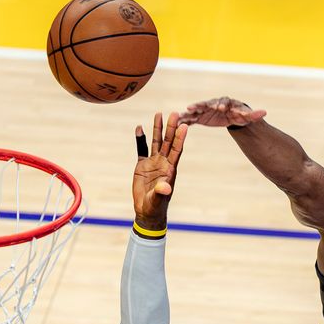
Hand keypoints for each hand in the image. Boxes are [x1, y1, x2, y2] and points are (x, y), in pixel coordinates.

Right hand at [133, 112, 187, 230]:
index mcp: (170, 169)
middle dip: (171, 128)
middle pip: (168, 142)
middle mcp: (163, 163)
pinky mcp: (142, 166)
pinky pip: (141, 149)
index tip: (184, 126)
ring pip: (156, 142)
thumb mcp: (158, 199)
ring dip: (158, 129)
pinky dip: (140, 139)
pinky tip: (140, 128)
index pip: (176, 150)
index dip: (180, 138)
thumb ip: (161, 192)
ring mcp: (153, 163)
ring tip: (158, 114)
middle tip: (175, 113)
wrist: (147, 210)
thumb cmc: (155, 206)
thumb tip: (166, 187)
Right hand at [178, 97, 267, 128]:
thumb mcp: (247, 116)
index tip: (220, 107)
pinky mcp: (200, 117)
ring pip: (197, 110)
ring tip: (182, 113)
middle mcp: (214, 104)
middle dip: (201, 105)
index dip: (221, 104)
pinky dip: (186, 119)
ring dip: (190, 111)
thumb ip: (254, 115)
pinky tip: (178, 121)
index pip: (223, 102)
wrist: (231, 116)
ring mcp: (206, 110)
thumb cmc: (239, 114)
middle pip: (207, 103)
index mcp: (225, 102)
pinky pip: (192, 118)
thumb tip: (265, 112)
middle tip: (194, 107)